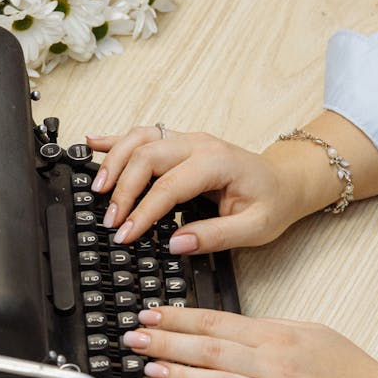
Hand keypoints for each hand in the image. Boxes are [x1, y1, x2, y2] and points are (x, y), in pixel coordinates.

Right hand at [86, 127, 298, 251]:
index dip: (143, 212)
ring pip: (139, 139)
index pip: (169, 185)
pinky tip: (92, 142)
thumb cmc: (272, 202)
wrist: (285, 180)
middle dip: (123, 189)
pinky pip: (142, 134)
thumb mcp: (256, 228)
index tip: (126, 235)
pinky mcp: (178, 142)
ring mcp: (187, 139)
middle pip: (147, 156)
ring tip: (98, 189)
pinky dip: (115, 139)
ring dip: (113, 161)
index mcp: (217, 163)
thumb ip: (215, 237)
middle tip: (110, 221)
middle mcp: (199, 144)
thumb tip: (176, 244)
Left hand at [123, 307, 377, 377]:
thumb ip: (269, 328)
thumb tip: (228, 324)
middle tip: (133, 339)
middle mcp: (274, 368)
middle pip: (210, 350)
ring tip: (149, 370)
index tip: (149, 315)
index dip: (178, 318)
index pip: (217, 321)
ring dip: (180, 377)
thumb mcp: (312, 333)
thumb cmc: (351, 375)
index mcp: (278, 338)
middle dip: (166, 342)